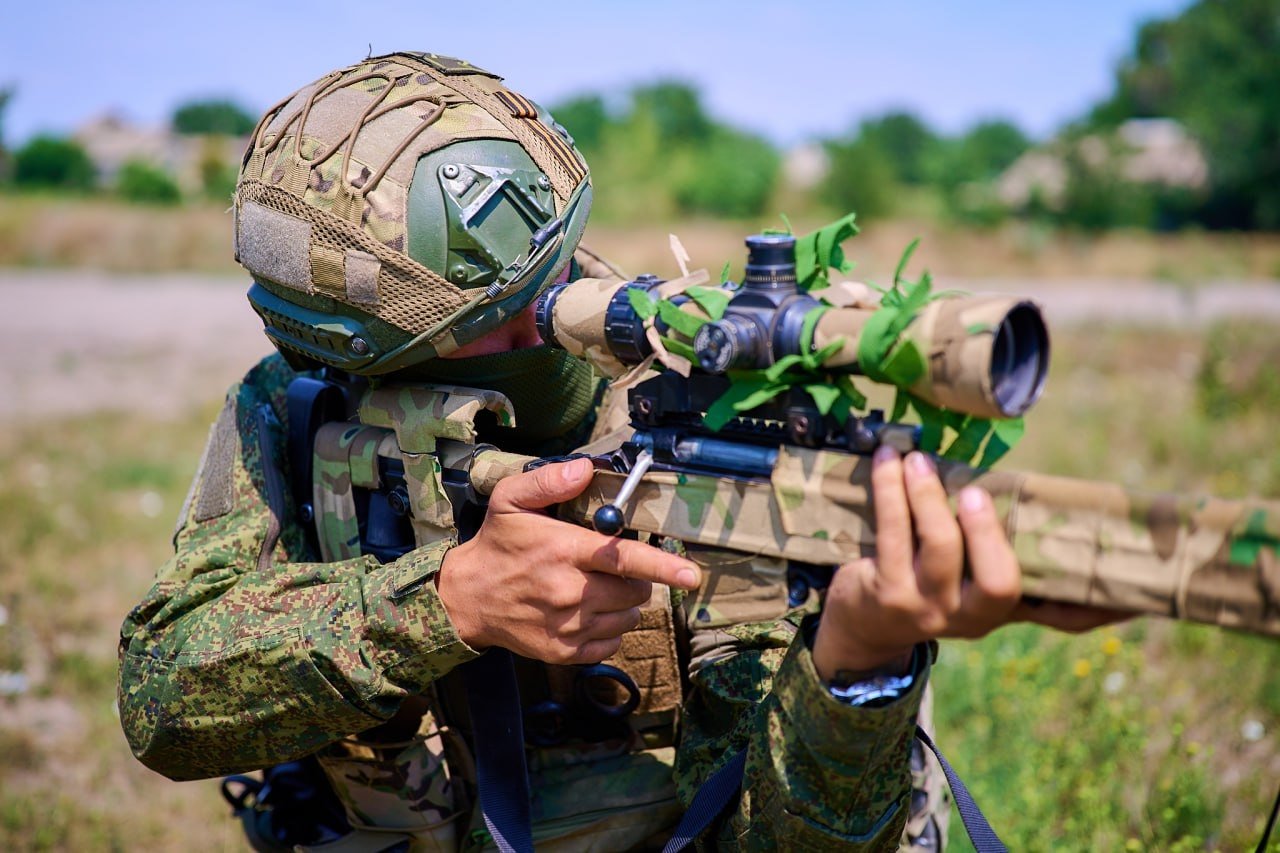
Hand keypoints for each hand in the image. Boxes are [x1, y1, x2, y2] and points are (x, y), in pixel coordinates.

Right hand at [436, 458, 701, 664]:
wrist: (467, 599)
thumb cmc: (497, 545)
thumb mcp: (511, 501)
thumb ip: (549, 481)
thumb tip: (584, 468)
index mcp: (563, 552)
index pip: (622, 559)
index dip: (661, 567)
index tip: (690, 574)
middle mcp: (570, 592)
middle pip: (634, 590)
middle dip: (638, 577)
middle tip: (614, 567)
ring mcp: (568, 627)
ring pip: (628, 616)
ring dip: (624, 602)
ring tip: (596, 587)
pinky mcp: (565, 651)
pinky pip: (612, 642)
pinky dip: (610, 627)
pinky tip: (587, 611)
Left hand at [812, 446, 1125, 680]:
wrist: (865, 624)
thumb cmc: (926, 582)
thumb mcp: (967, 580)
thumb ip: (1003, 551)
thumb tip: (1052, 499)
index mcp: (1005, 610)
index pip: (1064, 616)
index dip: (1102, 606)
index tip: (1138, 590)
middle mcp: (972, 616)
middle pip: (998, 582)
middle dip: (989, 533)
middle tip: (976, 492)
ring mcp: (929, 609)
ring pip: (941, 548)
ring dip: (927, 495)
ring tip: (916, 459)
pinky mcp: (886, 594)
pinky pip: (893, 534)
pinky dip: (890, 492)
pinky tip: (887, 464)